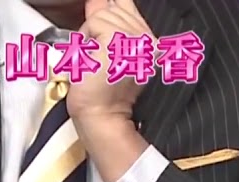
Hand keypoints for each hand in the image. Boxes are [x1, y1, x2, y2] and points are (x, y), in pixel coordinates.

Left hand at [66, 0, 155, 122]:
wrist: (100, 114)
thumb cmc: (101, 90)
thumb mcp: (104, 48)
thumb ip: (105, 22)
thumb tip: (98, 0)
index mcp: (151, 42)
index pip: (127, 6)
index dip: (111, 9)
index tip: (101, 34)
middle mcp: (151, 39)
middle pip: (114, 8)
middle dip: (97, 26)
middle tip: (98, 55)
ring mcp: (139, 39)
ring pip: (104, 14)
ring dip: (91, 34)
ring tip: (96, 59)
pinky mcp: (123, 40)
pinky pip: (95, 21)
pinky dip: (87, 37)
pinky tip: (94, 57)